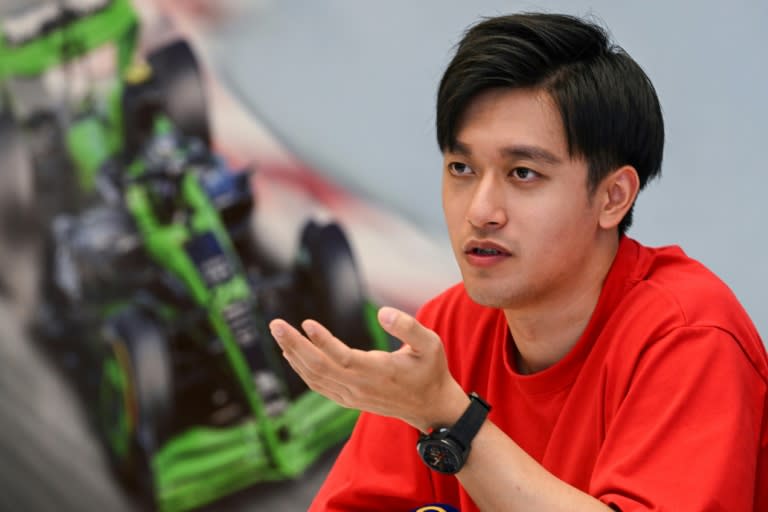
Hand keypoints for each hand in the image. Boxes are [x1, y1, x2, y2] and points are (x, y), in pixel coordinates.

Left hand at [269, 307, 468, 431]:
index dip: (322, 342)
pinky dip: (301, 370)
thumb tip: (382, 312)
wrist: (430, 408)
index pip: (342, 358)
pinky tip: (292, 354)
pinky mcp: (348, 399)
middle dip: (294, 345)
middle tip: (275, 324)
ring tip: (279, 332)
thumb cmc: (431, 371)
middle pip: (319, 367)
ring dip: (293, 355)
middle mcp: (360, 387)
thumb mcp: (431, 344)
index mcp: (379, 372)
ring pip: (314, 377)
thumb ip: (408, 326)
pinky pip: (319, 385)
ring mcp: (351, 396)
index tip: (306, 323)